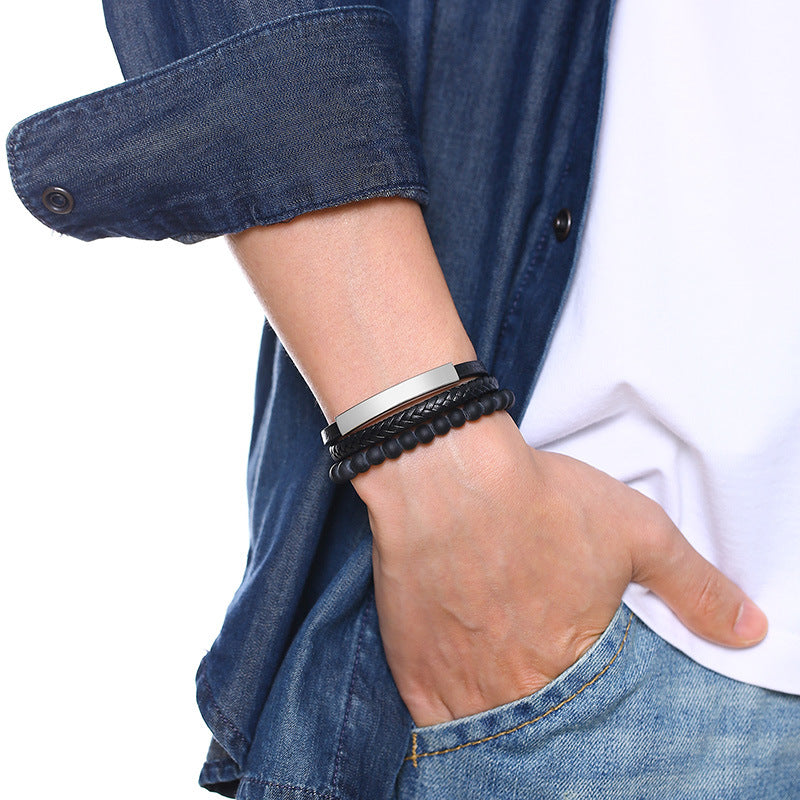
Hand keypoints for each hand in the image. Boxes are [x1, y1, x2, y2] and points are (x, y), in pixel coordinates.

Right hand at [355, 412, 767, 726]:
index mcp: (572, 664)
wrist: (448, 475)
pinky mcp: (412, 665)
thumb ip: (694, 586)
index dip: (593, 703)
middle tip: (542, 680)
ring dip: (500, 715)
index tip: (583, 684)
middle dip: (546, 706)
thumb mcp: (637, 531)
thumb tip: (749, 631)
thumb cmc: (537, 500)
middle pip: (538, 724)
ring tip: (505, 685)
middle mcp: (515, 688)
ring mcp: (458, 681)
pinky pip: (432, 719)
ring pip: (486, 728)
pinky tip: (462, 690)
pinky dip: (450, 715)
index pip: (597, 718)